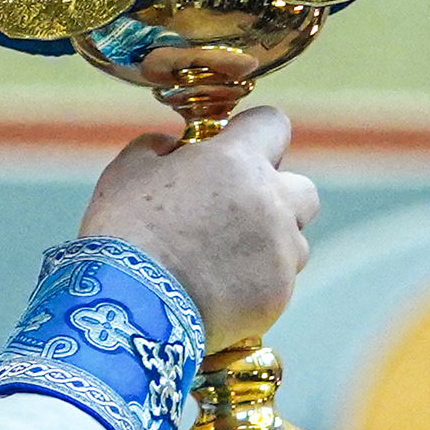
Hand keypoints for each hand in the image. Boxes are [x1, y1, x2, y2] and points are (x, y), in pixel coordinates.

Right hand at [78, 104, 318, 349]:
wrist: (133, 304)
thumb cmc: (125, 231)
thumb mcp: (128, 170)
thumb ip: (159, 147)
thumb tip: (174, 148)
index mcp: (238, 162)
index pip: (273, 125)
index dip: (255, 135)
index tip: (236, 149)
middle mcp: (272, 202)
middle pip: (303, 190)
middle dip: (278, 197)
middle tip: (239, 212)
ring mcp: (281, 252)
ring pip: (296, 242)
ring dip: (272, 245)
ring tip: (226, 260)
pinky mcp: (278, 294)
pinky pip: (280, 283)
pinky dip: (258, 284)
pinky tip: (222, 290)